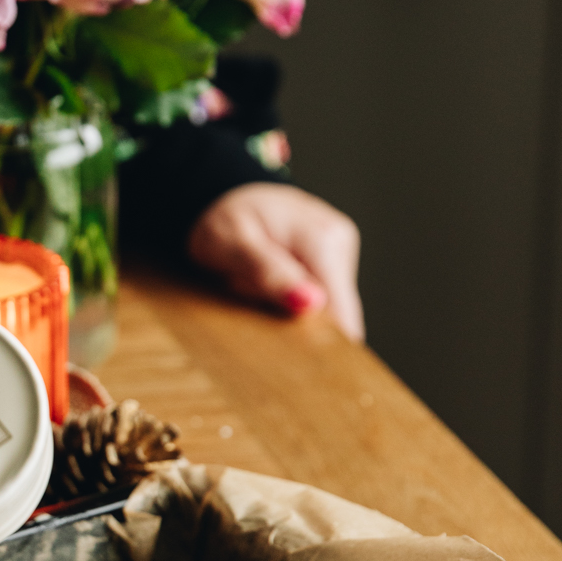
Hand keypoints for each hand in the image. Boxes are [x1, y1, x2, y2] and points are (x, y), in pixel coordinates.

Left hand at [186, 182, 363, 341]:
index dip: (322, 342)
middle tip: (256, 308)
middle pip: (335, 314)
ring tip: (255, 293)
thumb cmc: (222, 217)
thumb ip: (268, 273)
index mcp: (321, 238)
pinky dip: (292, 305)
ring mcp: (339, 251)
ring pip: (325, 310)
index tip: (296, 366)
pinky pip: (320, 299)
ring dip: (291, 315)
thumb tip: (310, 304)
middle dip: (299, 326)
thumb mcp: (231, 244)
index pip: (339, 310)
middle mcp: (339, 244)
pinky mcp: (332, 261)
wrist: (224, 194)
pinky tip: (268, 290)